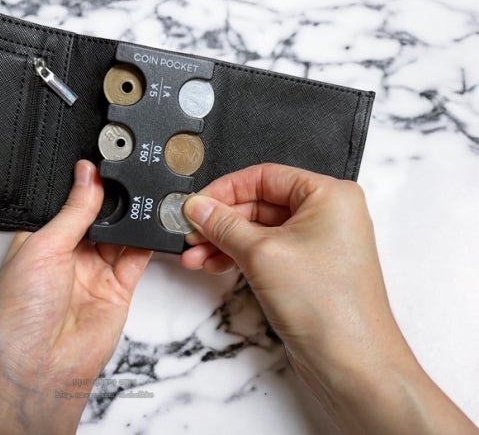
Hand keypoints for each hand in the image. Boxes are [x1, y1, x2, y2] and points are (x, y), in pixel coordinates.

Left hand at [0, 160, 151, 434]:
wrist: (39, 369)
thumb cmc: (19, 314)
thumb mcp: (41, 248)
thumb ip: (73, 211)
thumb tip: (88, 175)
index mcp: (41, 239)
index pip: (70, 202)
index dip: (86, 184)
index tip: (103, 162)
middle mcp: (69, 254)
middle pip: (99, 215)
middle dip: (113, 197)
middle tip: (127, 175)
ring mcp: (95, 271)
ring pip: (121, 233)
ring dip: (131, 216)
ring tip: (141, 195)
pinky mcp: (119, 288)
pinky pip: (138, 257)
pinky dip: (148, 240)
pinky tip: (152, 222)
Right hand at [181, 163, 475, 434]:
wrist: (353, 365)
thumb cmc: (326, 306)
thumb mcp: (262, 254)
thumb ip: (224, 225)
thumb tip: (197, 205)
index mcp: (329, 196)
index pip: (265, 177)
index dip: (225, 189)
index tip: (195, 204)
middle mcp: (327, 215)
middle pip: (259, 203)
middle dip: (220, 221)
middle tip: (188, 233)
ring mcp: (317, 244)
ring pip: (258, 230)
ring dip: (222, 242)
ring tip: (193, 257)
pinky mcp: (307, 271)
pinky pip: (265, 252)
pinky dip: (237, 257)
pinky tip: (211, 265)